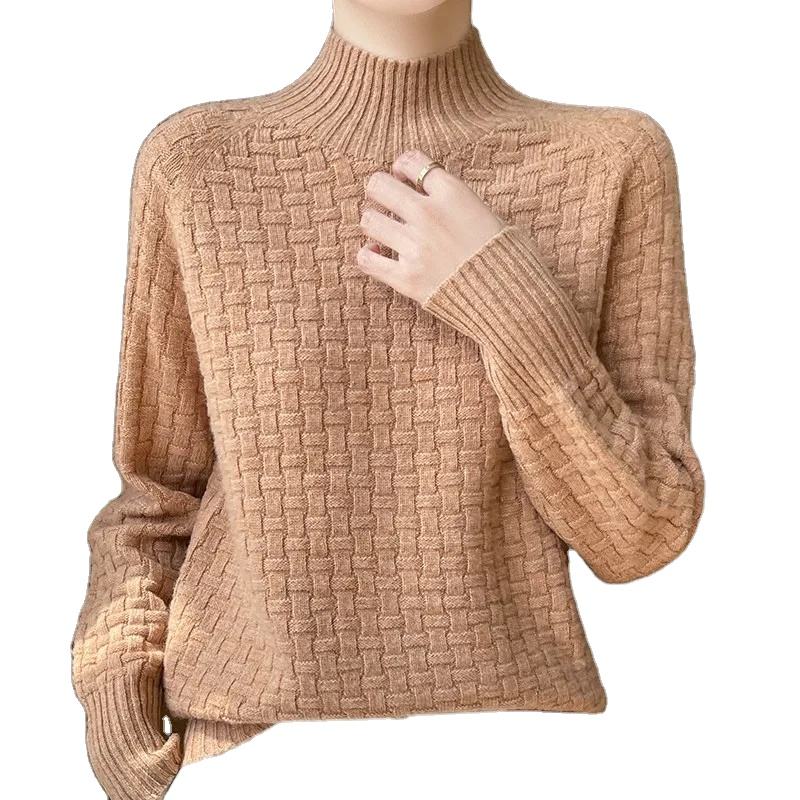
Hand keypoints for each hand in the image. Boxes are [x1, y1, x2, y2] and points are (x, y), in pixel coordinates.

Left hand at [357, 149, 504, 304]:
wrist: (512, 299)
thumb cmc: (507, 256)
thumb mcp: (490, 213)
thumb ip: (456, 200)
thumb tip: (431, 191)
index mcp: (452, 193)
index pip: (410, 162)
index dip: (402, 167)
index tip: (404, 177)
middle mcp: (429, 215)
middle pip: (379, 186)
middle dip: (380, 190)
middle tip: (386, 201)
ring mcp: (415, 247)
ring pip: (369, 220)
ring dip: (375, 223)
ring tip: (385, 231)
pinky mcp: (407, 279)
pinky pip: (366, 260)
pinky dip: (368, 256)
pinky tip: (378, 255)